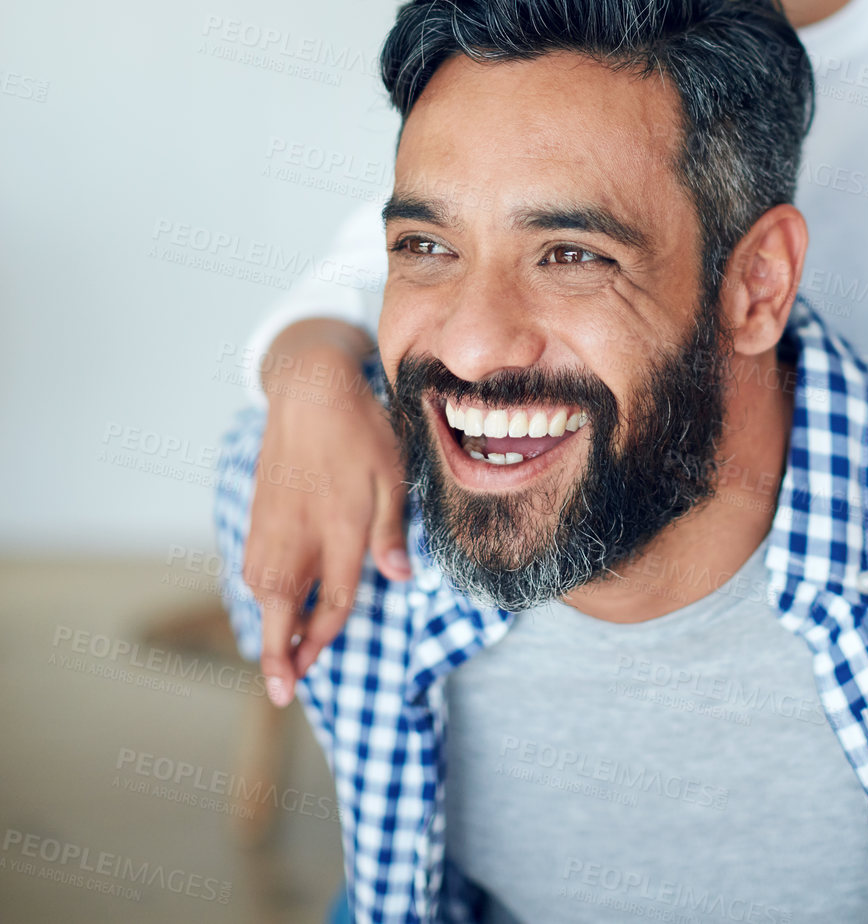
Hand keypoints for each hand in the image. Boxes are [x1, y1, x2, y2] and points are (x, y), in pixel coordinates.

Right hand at [243, 329, 410, 706]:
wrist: (309, 390)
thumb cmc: (360, 429)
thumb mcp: (392, 475)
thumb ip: (391, 530)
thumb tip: (399, 578)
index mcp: (340, 528)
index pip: (335, 600)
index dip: (327, 637)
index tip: (317, 664)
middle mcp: (300, 534)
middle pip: (283, 606)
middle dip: (279, 654)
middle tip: (280, 692)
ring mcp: (274, 523)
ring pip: (263, 588)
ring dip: (269, 624)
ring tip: (278, 654)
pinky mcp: (260, 511)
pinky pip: (254, 563)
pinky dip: (260, 591)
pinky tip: (271, 600)